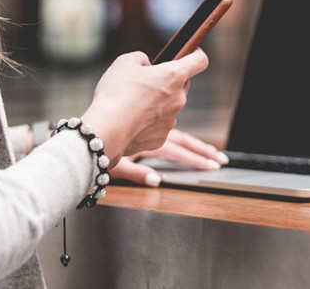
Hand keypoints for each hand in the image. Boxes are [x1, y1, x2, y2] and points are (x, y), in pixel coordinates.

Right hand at [81, 49, 208, 166]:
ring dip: (158, 102)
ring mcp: (171, 120)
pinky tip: (131, 119)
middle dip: (169, 81)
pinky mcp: (161, 138)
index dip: (196, 53)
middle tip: (147, 81)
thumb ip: (142, 59)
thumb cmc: (116, 92)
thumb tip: (148, 66)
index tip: (191, 52)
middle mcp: (178, 99)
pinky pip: (159, 124)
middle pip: (182, 85)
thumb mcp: (125, 62)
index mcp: (174, 76)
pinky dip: (149, 121)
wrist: (107, 129)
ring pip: (170, 106)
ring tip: (134, 103)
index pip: (200, 61)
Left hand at [110, 128, 228, 186]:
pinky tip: (188, 146)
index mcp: (150, 141)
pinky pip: (168, 130)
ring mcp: (151, 129)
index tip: (215, 165)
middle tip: (221, 161)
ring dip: (196, 145)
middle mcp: (153, 133)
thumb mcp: (116, 164)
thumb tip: (156, 181)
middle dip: (204, 152)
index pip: (179, 150)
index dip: (197, 158)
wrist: (87, 130)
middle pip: (185, 142)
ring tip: (213, 154)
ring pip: (179, 135)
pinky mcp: (145, 129)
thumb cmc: (99, 149)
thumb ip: (137, 173)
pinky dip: (181, 140)